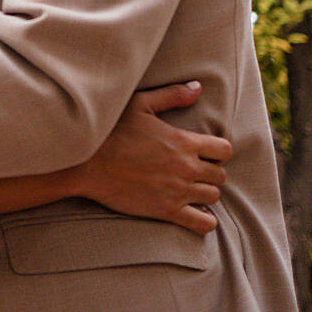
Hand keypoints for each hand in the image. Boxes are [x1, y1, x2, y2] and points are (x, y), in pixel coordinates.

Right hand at [75, 82, 232, 232]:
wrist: (87, 163)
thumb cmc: (111, 132)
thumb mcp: (140, 104)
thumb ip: (172, 95)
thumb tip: (197, 87)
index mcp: (184, 141)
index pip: (224, 149)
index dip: (218, 151)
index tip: (205, 153)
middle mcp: (186, 167)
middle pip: (220, 174)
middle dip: (211, 172)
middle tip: (195, 171)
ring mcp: (178, 191)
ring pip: (213, 196)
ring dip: (205, 193)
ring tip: (191, 190)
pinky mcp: (167, 211)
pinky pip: (202, 223)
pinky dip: (205, 221)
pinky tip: (196, 214)